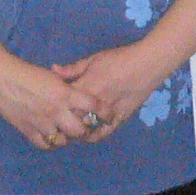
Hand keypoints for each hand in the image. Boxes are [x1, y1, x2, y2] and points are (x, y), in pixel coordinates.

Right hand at [0, 25, 104, 149]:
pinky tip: (51, 136)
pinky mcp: (29, 130)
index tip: (108, 116)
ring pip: (63, 141)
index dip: (104, 113)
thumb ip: (68, 89)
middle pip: (80, 130)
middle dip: (84, 130)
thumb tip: (82, 99)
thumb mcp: (54, 77)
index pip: (93, 106)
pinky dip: (50, 143)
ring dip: (67, 138)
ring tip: (65, 132)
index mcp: (65, 94)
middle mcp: (56, 110)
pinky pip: (45, 144)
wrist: (3, 79)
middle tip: (83, 127)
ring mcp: (42, 122)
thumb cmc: (29, 74)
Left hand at [52, 39, 174, 141]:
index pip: (63, 101)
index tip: (49, 108)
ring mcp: (107, 112)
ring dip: (76, 131)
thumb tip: (53, 70)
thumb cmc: (119, 58)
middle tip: (56, 122)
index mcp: (85, 86)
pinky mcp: (119, 118)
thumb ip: (73, 68)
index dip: (54, 106)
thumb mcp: (93, 59)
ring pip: (86, 129)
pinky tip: (88, 135)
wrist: (147, 64)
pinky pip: (104, 133)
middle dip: (62, 121)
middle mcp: (94, 102)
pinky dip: (94, 136)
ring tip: (70, 130)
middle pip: (72, 118)